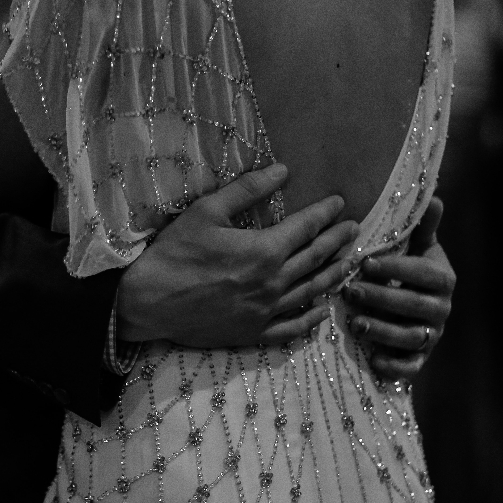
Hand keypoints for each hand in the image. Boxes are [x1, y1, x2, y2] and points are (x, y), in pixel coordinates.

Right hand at [116, 163, 359, 347]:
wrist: (148, 302)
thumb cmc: (174, 253)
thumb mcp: (206, 210)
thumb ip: (248, 190)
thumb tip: (283, 171)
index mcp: (265, 250)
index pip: (307, 227)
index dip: (326, 213)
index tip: (339, 203)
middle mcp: (274, 282)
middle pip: (316, 258)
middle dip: (338, 241)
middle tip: (354, 230)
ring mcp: (266, 311)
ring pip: (312, 291)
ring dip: (334, 275)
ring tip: (349, 263)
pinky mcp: (254, 332)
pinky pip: (293, 327)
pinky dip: (312, 318)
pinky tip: (322, 310)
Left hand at [346, 197, 454, 380]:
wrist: (416, 309)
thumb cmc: (409, 270)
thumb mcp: (417, 247)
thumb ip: (421, 226)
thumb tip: (432, 194)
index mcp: (442, 278)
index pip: (423, 274)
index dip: (396, 269)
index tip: (366, 263)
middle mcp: (441, 308)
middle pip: (414, 306)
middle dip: (382, 299)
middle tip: (350, 291)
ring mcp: (431, 335)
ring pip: (410, 337)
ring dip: (383, 331)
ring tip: (354, 323)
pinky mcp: (420, 359)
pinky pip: (411, 367)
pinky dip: (394, 366)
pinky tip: (374, 360)